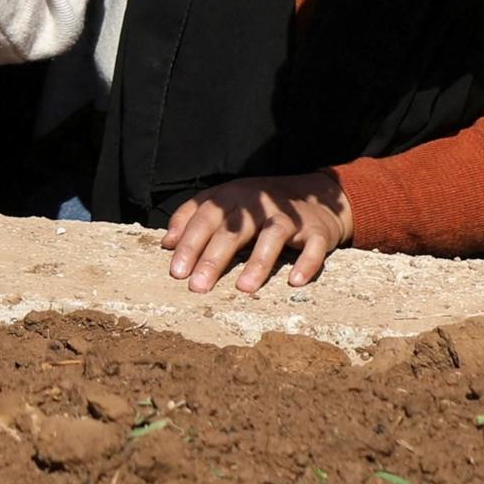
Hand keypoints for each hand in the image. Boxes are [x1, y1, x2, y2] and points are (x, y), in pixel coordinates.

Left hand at [164, 171, 352, 292]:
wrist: (316, 195)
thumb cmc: (260, 206)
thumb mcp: (226, 203)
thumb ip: (194, 217)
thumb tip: (167, 243)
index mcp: (232, 196)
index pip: (205, 218)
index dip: (189, 244)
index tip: (176, 271)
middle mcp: (259, 204)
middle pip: (233, 230)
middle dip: (213, 258)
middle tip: (198, 286)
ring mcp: (289, 216)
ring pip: (271, 236)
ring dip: (258, 262)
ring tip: (243, 289)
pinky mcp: (316, 231)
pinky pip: (312, 248)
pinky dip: (306, 264)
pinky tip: (294, 281)